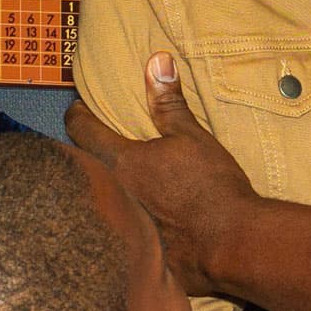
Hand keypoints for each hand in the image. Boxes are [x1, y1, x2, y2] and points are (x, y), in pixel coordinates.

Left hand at [63, 52, 257, 293]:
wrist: (233, 244)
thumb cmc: (212, 187)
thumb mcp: (192, 137)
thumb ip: (169, 102)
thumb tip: (156, 60)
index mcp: (120, 162)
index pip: (80, 130)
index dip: (78, 113)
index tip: (80, 107)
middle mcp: (112, 194)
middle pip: (85, 167)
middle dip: (88, 153)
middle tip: (98, 141)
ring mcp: (122, 225)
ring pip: (101, 200)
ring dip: (106, 188)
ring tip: (119, 179)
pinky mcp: (136, 251)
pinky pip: (121, 230)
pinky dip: (125, 222)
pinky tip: (142, 218)